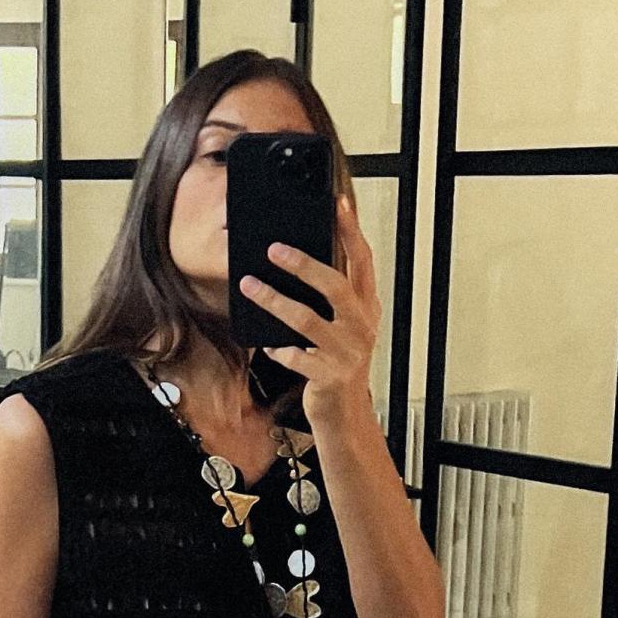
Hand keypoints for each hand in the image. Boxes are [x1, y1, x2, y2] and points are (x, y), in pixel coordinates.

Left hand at [238, 195, 380, 422]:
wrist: (345, 413)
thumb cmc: (338, 362)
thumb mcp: (345, 325)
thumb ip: (334, 295)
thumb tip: (298, 257)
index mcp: (368, 307)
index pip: (363, 261)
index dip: (351, 231)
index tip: (338, 204)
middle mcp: (362, 326)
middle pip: (334, 286)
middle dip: (302, 264)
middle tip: (273, 250)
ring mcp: (347, 353)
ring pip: (306, 320)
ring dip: (274, 300)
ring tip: (250, 286)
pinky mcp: (329, 377)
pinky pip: (295, 356)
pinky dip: (278, 349)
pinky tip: (267, 344)